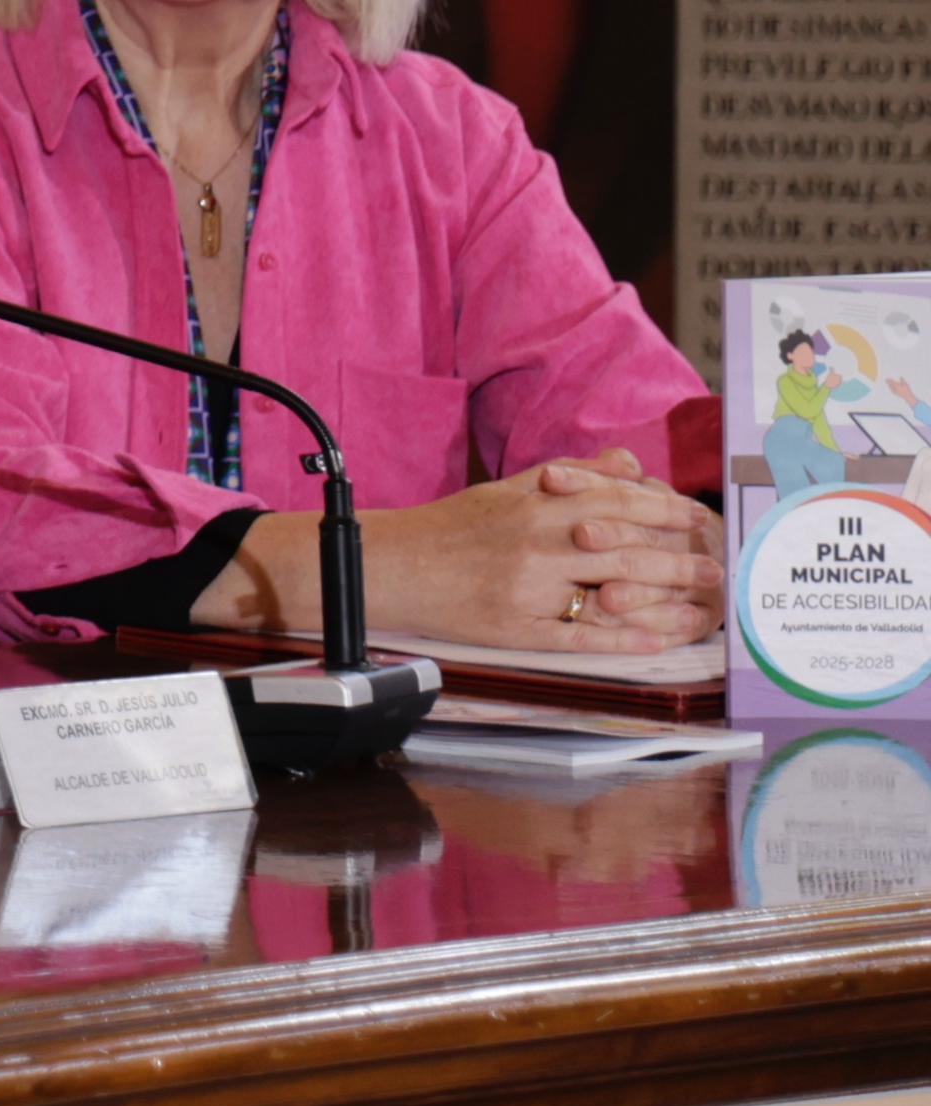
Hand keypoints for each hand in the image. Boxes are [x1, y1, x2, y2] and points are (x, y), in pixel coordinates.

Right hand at [315, 453, 718, 651]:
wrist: (388, 566)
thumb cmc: (449, 527)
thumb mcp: (508, 488)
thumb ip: (571, 476)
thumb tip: (627, 463)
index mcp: (536, 503)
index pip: (620, 501)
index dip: (668, 510)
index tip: (700, 519)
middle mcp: (537, 542)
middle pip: (628, 548)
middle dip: (681, 558)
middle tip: (717, 568)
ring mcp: (529, 589)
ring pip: (614, 592)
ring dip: (666, 600)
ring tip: (702, 606)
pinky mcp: (516, 629)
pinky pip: (580, 638)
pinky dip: (623, 640)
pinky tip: (655, 642)